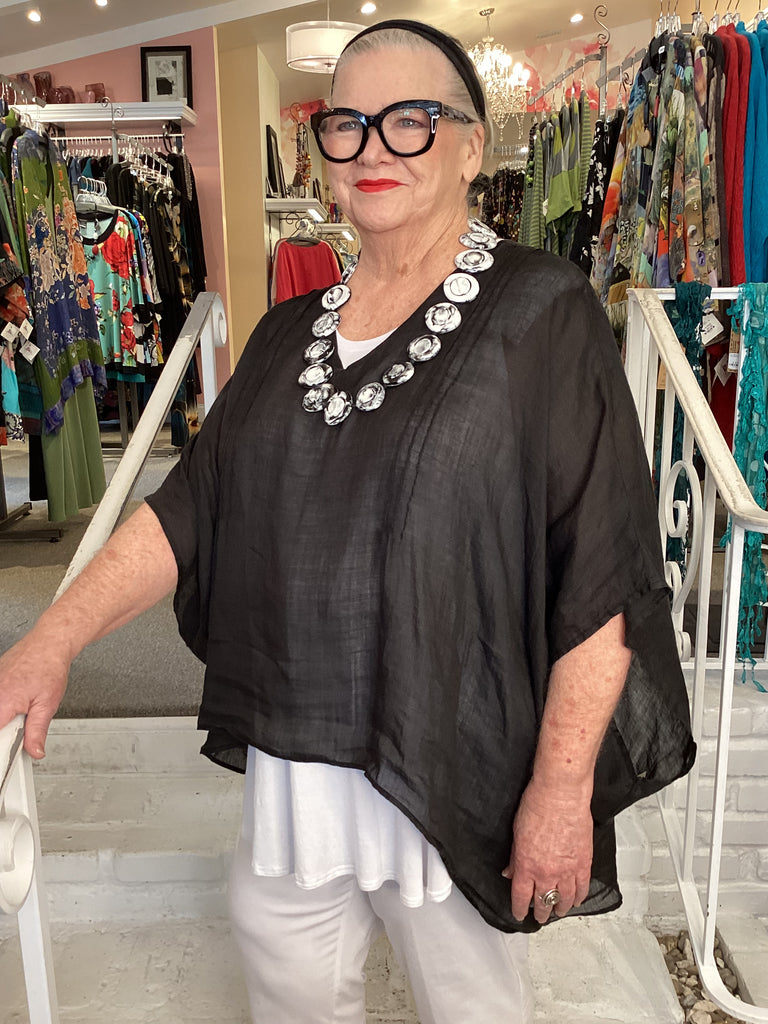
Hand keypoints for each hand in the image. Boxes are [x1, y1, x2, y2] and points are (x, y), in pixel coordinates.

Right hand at [0, 629, 70, 758]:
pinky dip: (4, 704)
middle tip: (20, 722)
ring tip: (21, 705)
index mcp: (3, 703)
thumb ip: (37, 732)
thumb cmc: (50, 667)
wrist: (49, 643)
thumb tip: (35, 751)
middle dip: (5, 729)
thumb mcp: (47, 705)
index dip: (2, 746)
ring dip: (5, 715)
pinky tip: (17, 696)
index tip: (9, 750)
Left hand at [502, 777, 592, 923]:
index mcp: (526, 865)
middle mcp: (546, 873)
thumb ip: (515, 857)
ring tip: (558, 911)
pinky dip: (579, 897)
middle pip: (543, 902)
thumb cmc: (537, 806)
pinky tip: (576, 900)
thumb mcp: (517, 833)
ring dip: (560, 908)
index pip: (521, 897)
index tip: (520, 914)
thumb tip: (510, 871)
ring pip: (564, 900)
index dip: (520, 909)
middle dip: (540, 912)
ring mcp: (566, 870)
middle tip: (540, 916)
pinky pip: (582, 888)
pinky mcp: (583, 863)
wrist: (560, 795)